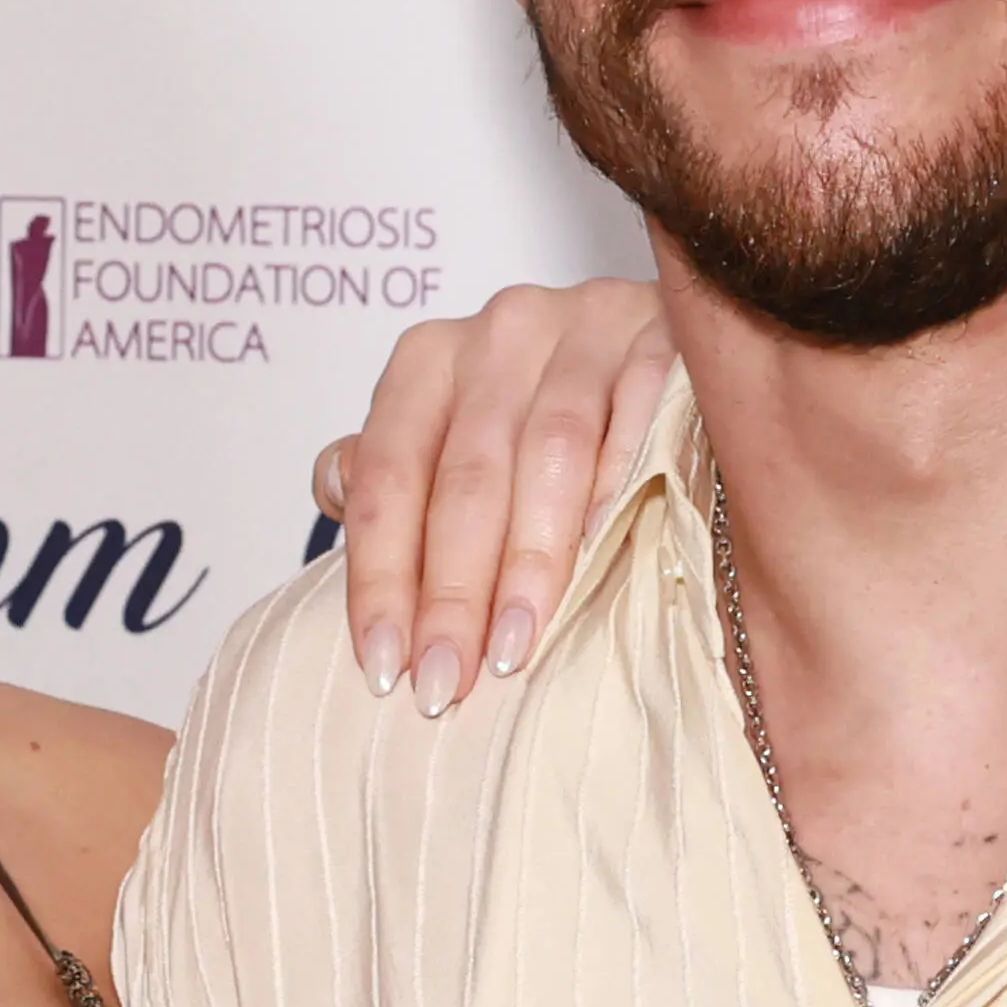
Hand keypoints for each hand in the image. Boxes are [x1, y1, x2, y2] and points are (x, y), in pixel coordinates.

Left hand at [316, 279, 671, 715]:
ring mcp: (586, 326)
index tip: (386, 665)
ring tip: (514, 648)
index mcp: (431, 360)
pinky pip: (638, 416)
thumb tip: (334, 494)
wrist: (672, 337)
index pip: (389, 475)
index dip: (381, 576)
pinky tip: (606, 557)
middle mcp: (501, 333)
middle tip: (447, 680)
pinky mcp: (663, 335)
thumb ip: (397, 465)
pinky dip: (620, 488)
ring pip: (548, 454)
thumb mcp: (457, 426)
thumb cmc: (551, 408)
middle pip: (466, 477)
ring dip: (528, 561)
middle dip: (451, 591)